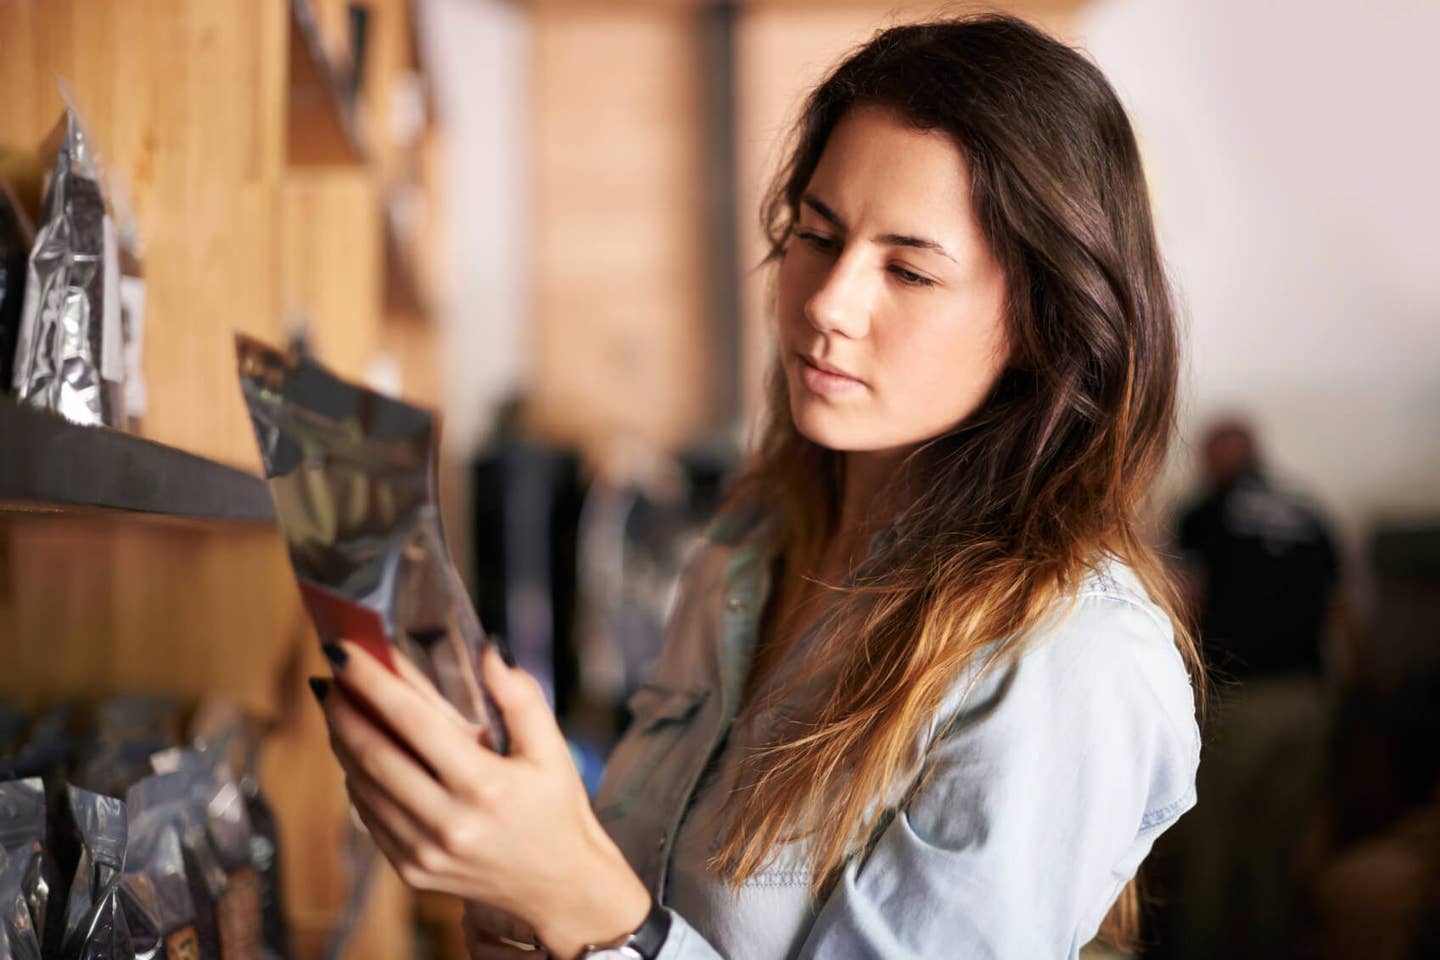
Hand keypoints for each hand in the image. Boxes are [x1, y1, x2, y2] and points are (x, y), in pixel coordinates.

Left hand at [313, 640, 651, 959]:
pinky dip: (357, 779)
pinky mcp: (412, 871)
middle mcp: (449, 822)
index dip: (372, 682)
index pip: (413, 720)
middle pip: (374, 753)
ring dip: (343, 741)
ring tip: (338, 707)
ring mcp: (425, 852)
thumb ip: (520, 696)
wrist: (559, 886)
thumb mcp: (552, 749)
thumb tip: (487, 650)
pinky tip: (358, 753)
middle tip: (329, 676)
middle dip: (343, 709)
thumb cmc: (556, 809)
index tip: (344, 651)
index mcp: (485, 785)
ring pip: (363, 786)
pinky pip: (369, 817)